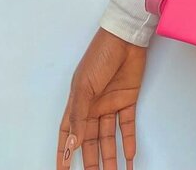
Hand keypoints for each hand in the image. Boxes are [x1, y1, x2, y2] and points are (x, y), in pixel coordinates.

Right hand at [56, 27, 147, 168]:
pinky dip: (128, 141)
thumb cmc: (100, 56)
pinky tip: (130, 156)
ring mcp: (110, 104)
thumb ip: (79, 116)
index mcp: (78, 102)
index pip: (68, 134)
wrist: (126, 38)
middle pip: (90, 141)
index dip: (65, 152)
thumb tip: (72, 144)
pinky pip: (127, 126)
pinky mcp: (128, 100)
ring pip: (109, 137)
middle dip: (91, 162)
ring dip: (112, 156)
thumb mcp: (85, 86)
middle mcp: (93, 106)